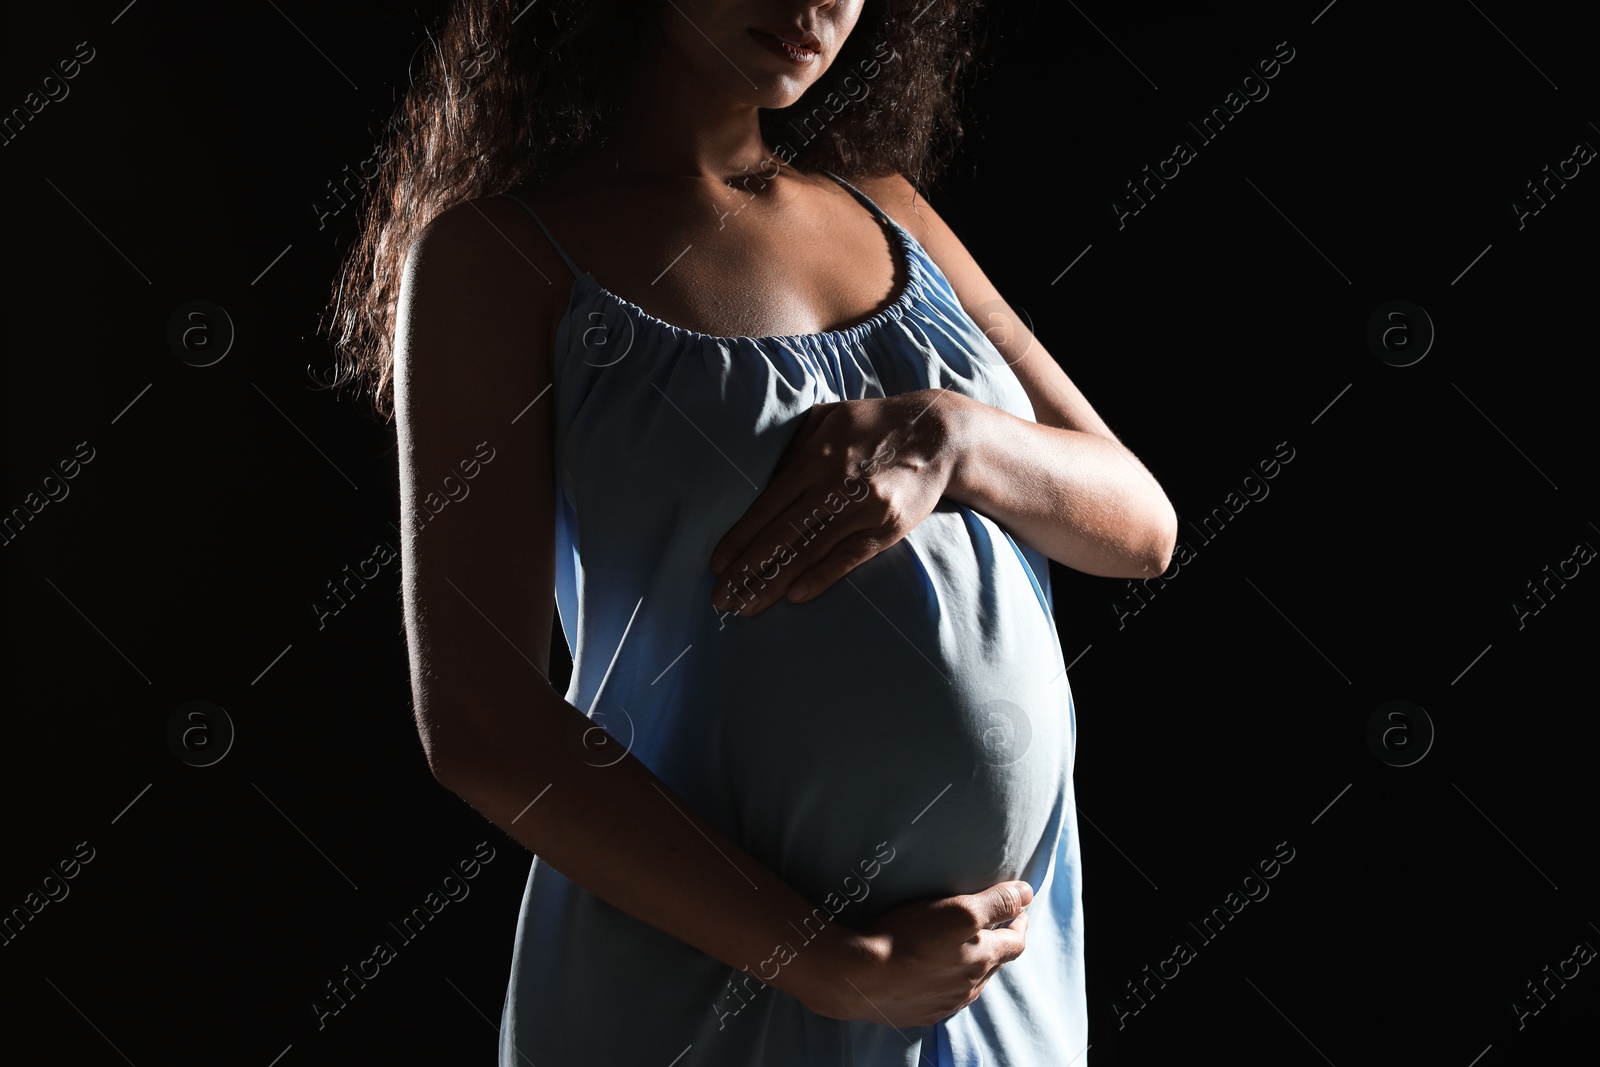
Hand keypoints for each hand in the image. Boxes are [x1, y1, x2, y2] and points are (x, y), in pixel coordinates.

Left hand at [710, 390, 967, 615]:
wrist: (938, 435)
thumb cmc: (872, 424)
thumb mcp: (827, 418)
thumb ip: (792, 448)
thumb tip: (756, 482)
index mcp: (816, 455)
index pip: (768, 506)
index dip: (740, 539)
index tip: (717, 564)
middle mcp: (838, 483)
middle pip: (784, 535)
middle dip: (748, 570)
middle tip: (722, 598)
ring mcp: (865, 508)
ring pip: (811, 552)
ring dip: (775, 583)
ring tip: (748, 606)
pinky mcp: (888, 527)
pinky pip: (848, 557)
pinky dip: (820, 578)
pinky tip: (794, 596)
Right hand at [796, 880, 1032, 1027]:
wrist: (861, 978)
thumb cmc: (909, 938)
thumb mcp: (959, 910)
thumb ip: (997, 902)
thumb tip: (1027, 894)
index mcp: (984, 959)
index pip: (1016, 942)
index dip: (1020, 923)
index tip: (1018, 912)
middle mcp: (970, 986)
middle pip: (995, 963)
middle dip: (998, 943)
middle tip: (993, 927)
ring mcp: (946, 1002)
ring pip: (971, 982)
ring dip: (973, 964)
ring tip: (962, 949)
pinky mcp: (922, 1012)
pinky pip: (944, 997)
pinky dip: (947, 982)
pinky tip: (933, 973)